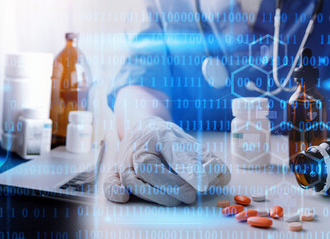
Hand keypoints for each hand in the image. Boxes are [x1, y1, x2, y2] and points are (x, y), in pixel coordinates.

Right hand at [104, 117, 230, 205]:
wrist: (141, 128)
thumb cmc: (166, 139)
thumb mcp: (188, 142)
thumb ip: (204, 159)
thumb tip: (219, 176)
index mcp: (160, 134)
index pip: (174, 152)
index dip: (188, 169)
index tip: (201, 184)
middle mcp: (139, 147)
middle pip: (149, 168)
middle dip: (170, 185)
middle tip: (190, 196)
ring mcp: (125, 160)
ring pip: (134, 179)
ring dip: (154, 194)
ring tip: (175, 201)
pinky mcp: (116, 172)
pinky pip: (110, 181)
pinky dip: (113, 190)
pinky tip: (124, 197)